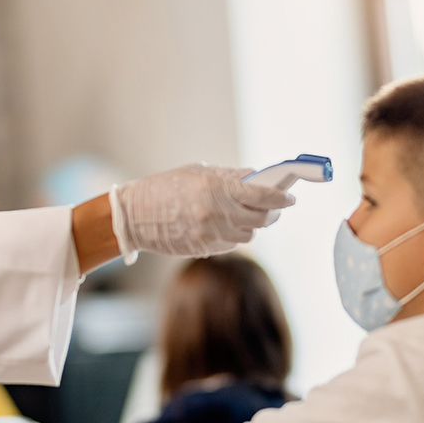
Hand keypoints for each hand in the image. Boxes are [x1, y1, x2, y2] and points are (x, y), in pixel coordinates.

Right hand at [110, 164, 293, 261]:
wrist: (133, 216)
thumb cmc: (163, 188)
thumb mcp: (197, 173)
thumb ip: (230, 177)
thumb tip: (257, 177)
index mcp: (216, 188)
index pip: (262, 194)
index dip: (281, 196)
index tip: (290, 196)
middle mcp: (216, 213)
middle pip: (262, 218)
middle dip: (272, 212)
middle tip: (275, 206)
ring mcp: (211, 234)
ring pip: (249, 235)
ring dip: (253, 225)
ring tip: (246, 215)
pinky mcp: (205, 249)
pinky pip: (232, 244)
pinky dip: (235, 235)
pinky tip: (226, 225)